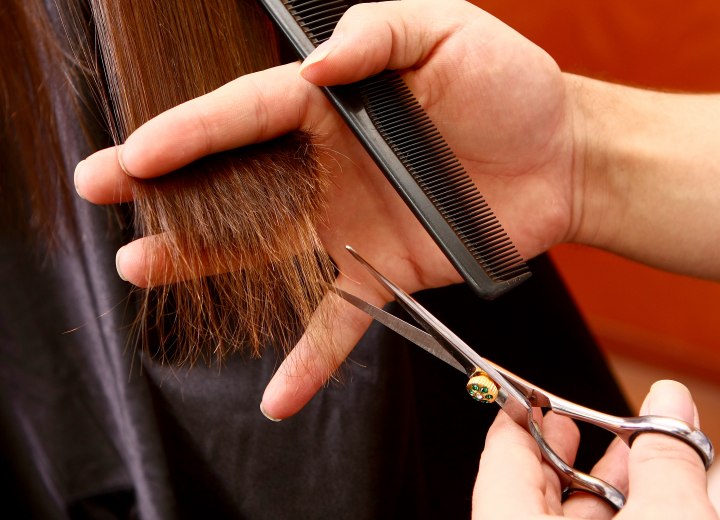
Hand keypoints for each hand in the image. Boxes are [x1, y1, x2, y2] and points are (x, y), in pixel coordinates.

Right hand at [74, 0, 576, 417]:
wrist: (562, 158)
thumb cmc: (510, 85)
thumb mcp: (445, 31)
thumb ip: (376, 36)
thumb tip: (315, 68)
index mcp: (332, 105)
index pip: (247, 114)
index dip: (190, 132)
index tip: (137, 152)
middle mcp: (326, 166)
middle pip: (235, 180)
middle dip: (167, 188)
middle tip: (104, 191)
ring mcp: (348, 224)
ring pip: (265, 249)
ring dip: (206, 264)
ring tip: (145, 269)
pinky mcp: (382, 272)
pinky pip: (337, 319)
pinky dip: (309, 357)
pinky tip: (277, 393)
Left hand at [473, 380, 717, 518]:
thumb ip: (664, 459)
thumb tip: (671, 401)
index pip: (501, 451)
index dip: (522, 412)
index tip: (533, 393)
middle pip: (527, 485)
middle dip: (564, 450)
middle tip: (576, 420)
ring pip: (556, 518)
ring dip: (598, 488)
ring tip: (631, 458)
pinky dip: (608, 519)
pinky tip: (644, 504)